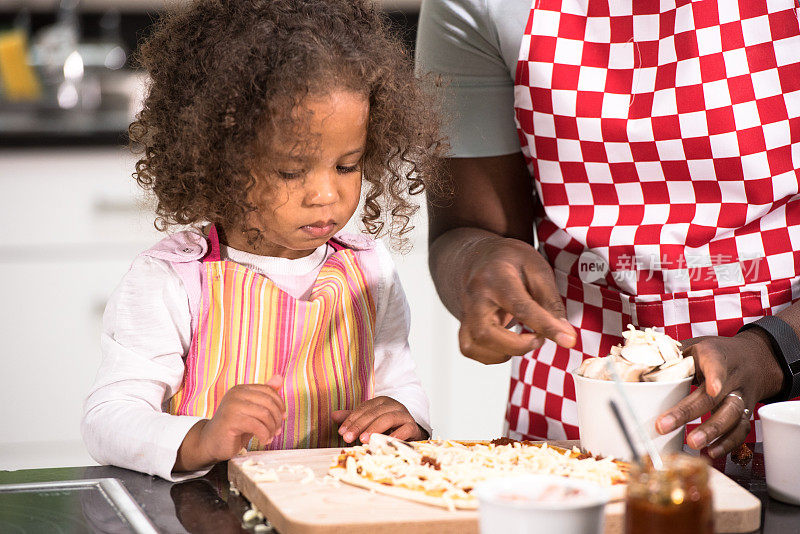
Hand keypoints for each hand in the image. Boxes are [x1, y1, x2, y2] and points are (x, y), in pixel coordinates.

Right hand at [174, 376, 285, 471]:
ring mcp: (232, 406)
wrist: (211, 443)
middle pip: (268, 402)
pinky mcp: (231, 420)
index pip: (269, 390)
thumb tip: (280, 377)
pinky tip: (264, 441)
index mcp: (241, 389)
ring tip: (270, 437)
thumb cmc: (234, 427)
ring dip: (271, 429)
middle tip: (277, 431)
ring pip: (264, 414)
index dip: (280, 404)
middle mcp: (236, 394)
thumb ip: (264, 395)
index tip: (283, 417)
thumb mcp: (252, 411)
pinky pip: (257, 426)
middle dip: (277, 419)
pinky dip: (265, 435)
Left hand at [332, 396, 426, 443]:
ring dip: (375, 428)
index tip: (341, 432)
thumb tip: (333, 415)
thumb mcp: (368, 423)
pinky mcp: (413, 427)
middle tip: (348, 438)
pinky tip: (386, 441)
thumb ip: (353, 419)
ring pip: (389, 418)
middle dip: (359, 425)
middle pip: (375, 412)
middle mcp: (393, 405)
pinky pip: (406, 428)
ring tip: (363, 439)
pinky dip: (396, 435)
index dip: (351, 420)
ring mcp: (404, 415)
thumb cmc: (387, 428)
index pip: (364, 408)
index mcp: (381, 402)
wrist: (411, 435)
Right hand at [457, 235, 575, 363]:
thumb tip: (565, 333)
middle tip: (539, 338)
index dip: (546, 326)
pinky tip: (508, 344)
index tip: (568, 340)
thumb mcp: (537, 268)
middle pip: (485, 333)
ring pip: (473, 346)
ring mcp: (465, 312)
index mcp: (496, 277)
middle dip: (517, 346)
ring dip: (505, 352)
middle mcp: (475, 296)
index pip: (520, 306)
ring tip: (525, 340)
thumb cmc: (509, 260)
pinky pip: (471, 350)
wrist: (477, 255)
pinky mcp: (463, 325)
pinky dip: (492, 355)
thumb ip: (550, 300)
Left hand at [655, 332, 783, 458]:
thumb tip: (639, 362)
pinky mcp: (746, 411)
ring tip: (692, 443)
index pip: (716, 364)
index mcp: (715, 356)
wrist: (754, 357)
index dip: (715, 376)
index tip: (712, 388)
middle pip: (713, 397)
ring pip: (732, 415)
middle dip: (688, 413)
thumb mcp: (695, 345)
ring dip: (712, 432)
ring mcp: (741, 395)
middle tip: (664, 426)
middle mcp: (732, 377)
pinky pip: (741, 429)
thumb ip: (671, 354)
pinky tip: (711, 452)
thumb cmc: (716, 352)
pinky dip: (728, 443)